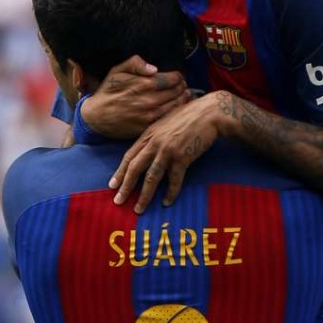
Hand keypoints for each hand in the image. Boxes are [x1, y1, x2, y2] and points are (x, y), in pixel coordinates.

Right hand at [81, 56, 188, 138]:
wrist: (96, 116)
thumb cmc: (108, 91)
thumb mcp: (117, 71)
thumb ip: (135, 63)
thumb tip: (154, 68)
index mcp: (144, 84)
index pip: (173, 78)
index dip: (178, 76)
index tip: (178, 77)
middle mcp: (150, 100)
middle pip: (178, 92)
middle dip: (182, 87)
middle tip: (183, 86)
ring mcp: (150, 115)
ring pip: (176, 106)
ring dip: (183, 99)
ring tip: (184, 95)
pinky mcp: (148, 127)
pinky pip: (168, 119)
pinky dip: (175, 113)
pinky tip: (176, 108)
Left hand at [109, 93, 220, 213]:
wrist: (209, 113)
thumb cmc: (190, 115)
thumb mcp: (166, 121)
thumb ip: (155, 135)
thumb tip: (147, 149)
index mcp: (149, 134)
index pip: (129, 156)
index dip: (119, 172)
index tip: (112, 185)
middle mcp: (155, 143)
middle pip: (135, 168)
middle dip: (125, 187)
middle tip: (118, 201)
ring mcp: (168, 151)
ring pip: (151, 178)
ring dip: (144, 196)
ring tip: (139, 209)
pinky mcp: (182, 158)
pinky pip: (174, 180)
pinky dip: (170, 193)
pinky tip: (166, 202)